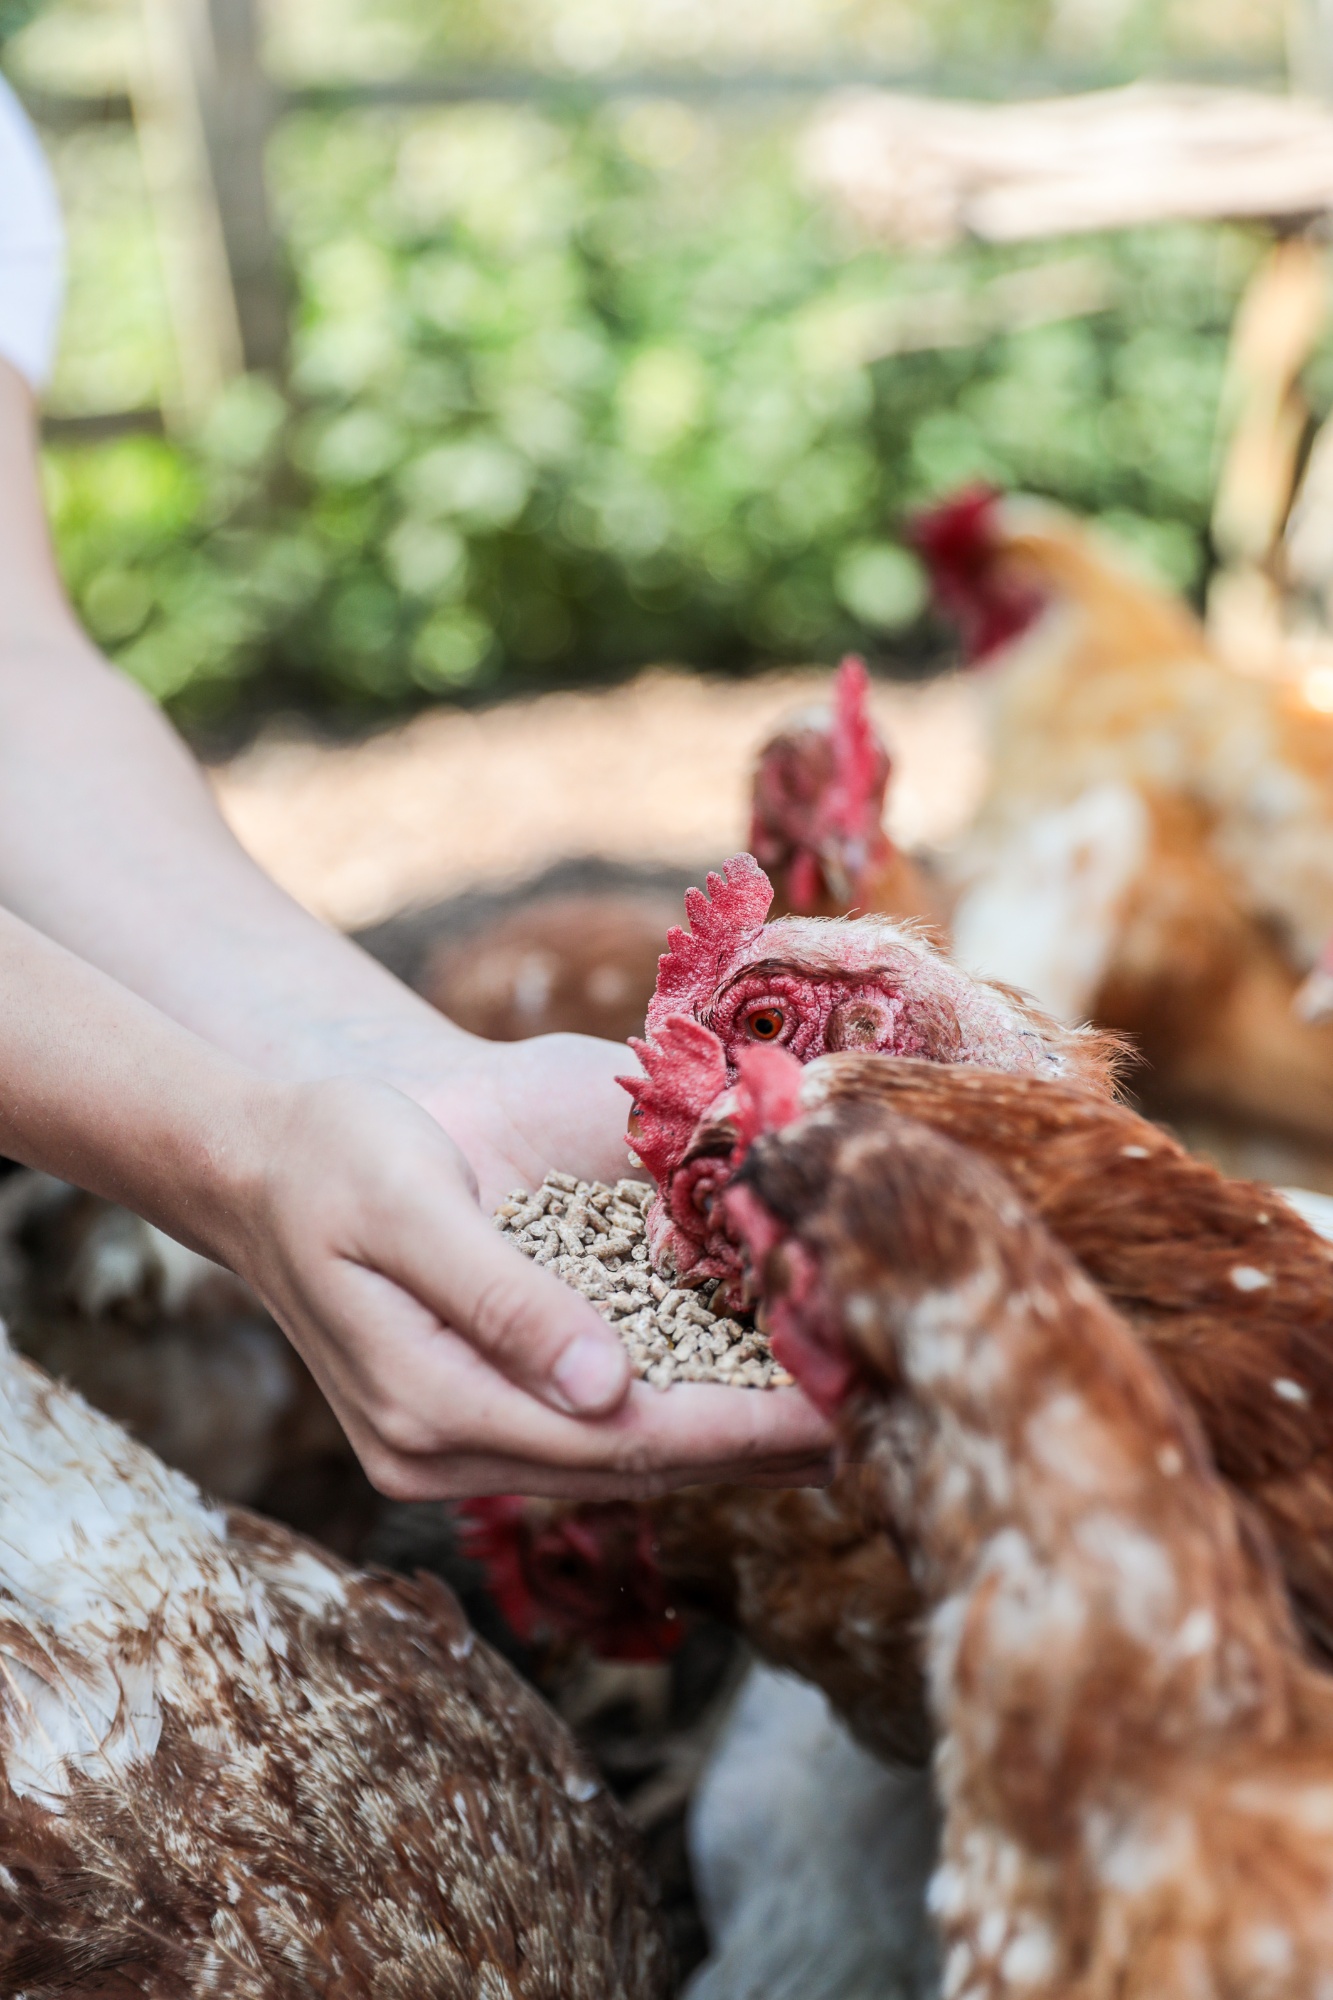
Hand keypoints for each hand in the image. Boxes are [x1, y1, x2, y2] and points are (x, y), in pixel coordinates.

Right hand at [232, 1059, 833, 1499]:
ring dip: (733, 1435)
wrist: (268, 1156)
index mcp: (427, 1403)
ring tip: (842, 1407)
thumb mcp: (410, 1207)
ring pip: (625, 1454)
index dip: (734, 1430)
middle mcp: (445, 1445)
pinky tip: (757, 1389)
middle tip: (874, 1412)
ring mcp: (458, 1439)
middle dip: (757, 1443)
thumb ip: (504, 1298)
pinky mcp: (478, 1408)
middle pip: (634, 1463)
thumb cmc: (336, 1156)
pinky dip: (686, 1404)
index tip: (835, 1415)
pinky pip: (601, 1423)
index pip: (615, 1439)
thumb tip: (609, 1388)